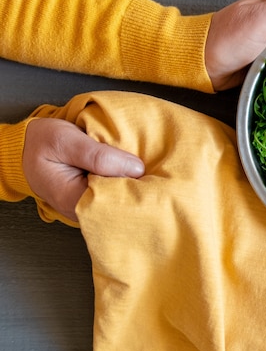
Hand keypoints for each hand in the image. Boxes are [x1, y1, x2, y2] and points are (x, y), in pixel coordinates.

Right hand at [22, 118, 144, 221]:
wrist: (27, 146)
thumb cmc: (42, 142)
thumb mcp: (67, 140)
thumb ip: (98, 156)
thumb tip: (136, 168)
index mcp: (73, 200)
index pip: (116, 202)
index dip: (137, 188)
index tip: (150, 174)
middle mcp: (83, 210)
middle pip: (122, 205)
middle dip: (139, 187)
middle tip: (153, 171)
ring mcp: (89, 207)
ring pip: (122, 200)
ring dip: (134, 184)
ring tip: (146, 170)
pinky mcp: (94, 199)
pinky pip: (116, 194)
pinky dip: (127, 182)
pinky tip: (134, 172)